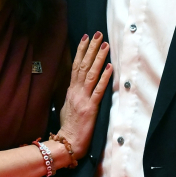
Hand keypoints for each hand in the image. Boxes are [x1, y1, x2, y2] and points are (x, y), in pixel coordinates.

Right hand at [58, 33, 112, 158]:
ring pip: (91, 74)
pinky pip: (98, 90)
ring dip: (98, 58)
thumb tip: (74, 86)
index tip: (86, 38)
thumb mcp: (65, 107)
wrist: (66, 143)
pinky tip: (109, 67)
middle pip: (83, 65)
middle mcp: (76, 92)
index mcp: (70, 91)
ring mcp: (83, 99)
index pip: (75, 66)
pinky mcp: (90, 108)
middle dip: (91, 48)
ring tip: (105, 45)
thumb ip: (71, 95)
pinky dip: (104, 78)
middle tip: (98, 34)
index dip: (81, 50)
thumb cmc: (67, 127)